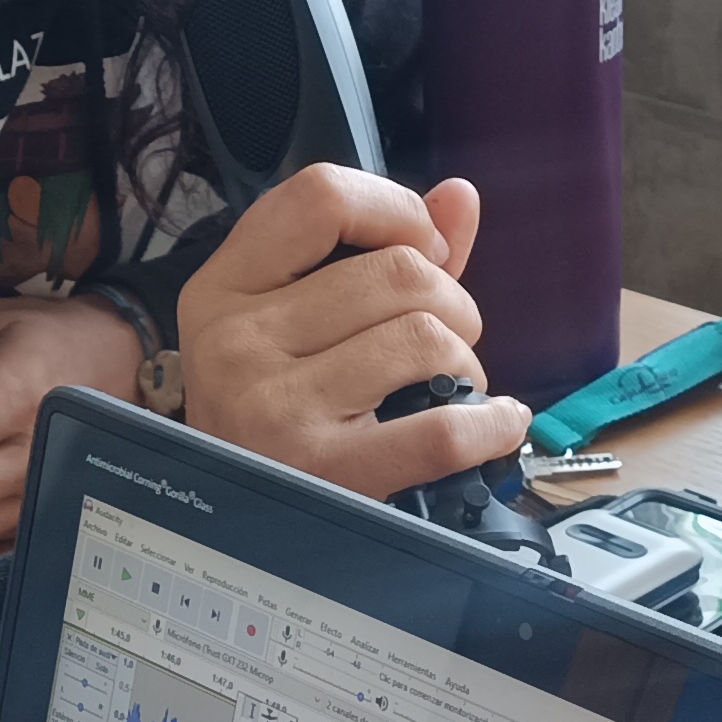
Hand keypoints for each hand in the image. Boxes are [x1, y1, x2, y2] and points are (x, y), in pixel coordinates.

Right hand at [181, 166, 535, 499]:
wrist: (234, 524)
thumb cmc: (274, 410)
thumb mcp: (295, 323)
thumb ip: (380, 253)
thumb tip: (458, 199)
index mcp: (226, 287)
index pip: (322, 196)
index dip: (396, 210)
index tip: (421, 248)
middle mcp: (239, 340)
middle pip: (397, 270)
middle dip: (450, 301)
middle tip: (443, 339)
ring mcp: (276, 405)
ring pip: (426, 337)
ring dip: (464, 361)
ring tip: (448, 385)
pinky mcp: (322, 470)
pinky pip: (442, 428)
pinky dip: (491, 424)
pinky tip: (495, 424)